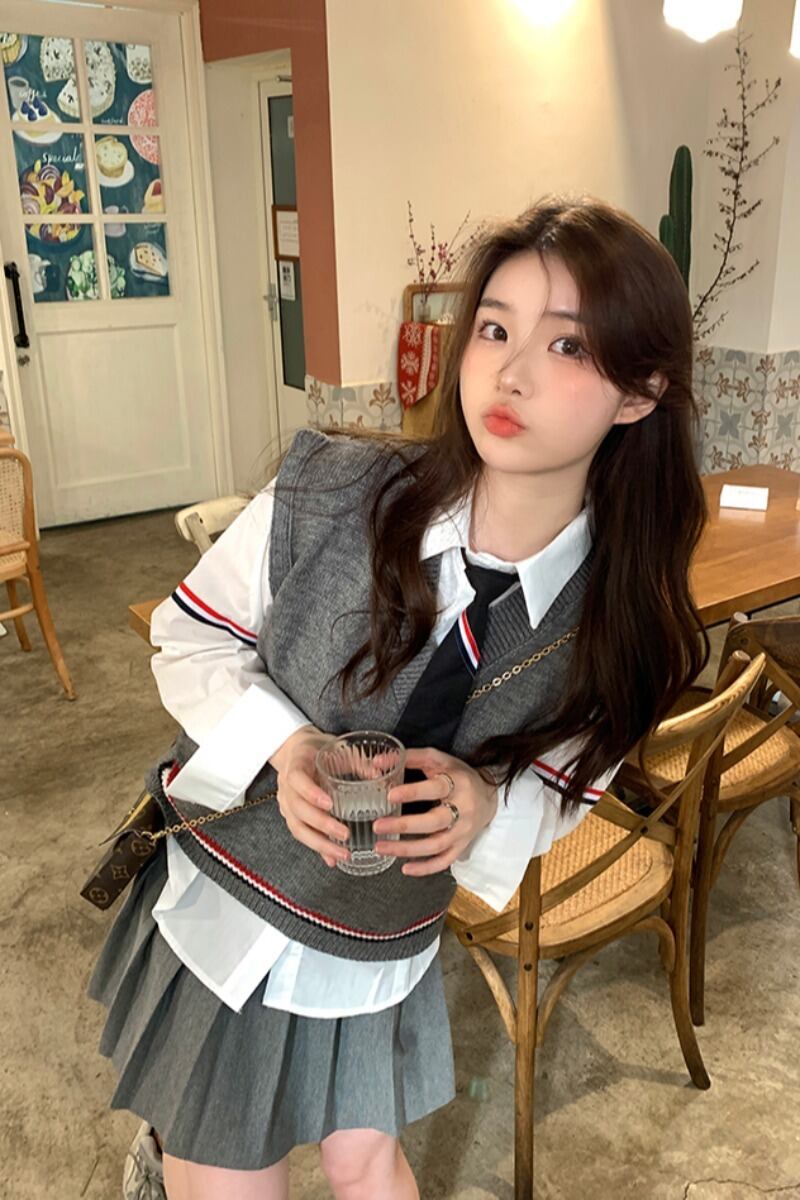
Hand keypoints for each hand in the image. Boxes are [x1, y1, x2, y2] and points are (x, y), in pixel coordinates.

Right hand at [270, 725, 350, 868]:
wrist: (294, 750)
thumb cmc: (318, 748)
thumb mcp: (337, 748)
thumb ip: (358, 762)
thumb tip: (380, 777)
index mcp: (296, 764)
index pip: (297, 779)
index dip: (311, 793)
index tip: (330, 805)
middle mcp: (286, 787)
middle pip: (298, 810)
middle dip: (321, 825)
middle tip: (345, 834)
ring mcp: (285, 803)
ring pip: (297, 828)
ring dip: (319, 844)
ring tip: (342, 854)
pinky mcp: (290, 816)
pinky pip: (301, 834)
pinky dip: (317, 848)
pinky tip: (332, 859)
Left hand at [372, 746, 497, 875]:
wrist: (488, 795)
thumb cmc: (457, 775)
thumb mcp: (437, 759)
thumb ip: (408, 757)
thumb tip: (377, 761)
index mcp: (458, 783)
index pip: (435, 789)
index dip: (413, 792)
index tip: (390, 795)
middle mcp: (463, 809)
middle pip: (434, 822)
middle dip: (404, 826)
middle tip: (378, 825)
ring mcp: (463, 831)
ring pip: (436, 845)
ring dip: (407, 849)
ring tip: (381, 847)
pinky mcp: (462, 846)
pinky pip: (444, 861)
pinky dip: (425, 868)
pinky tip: (405, 868)